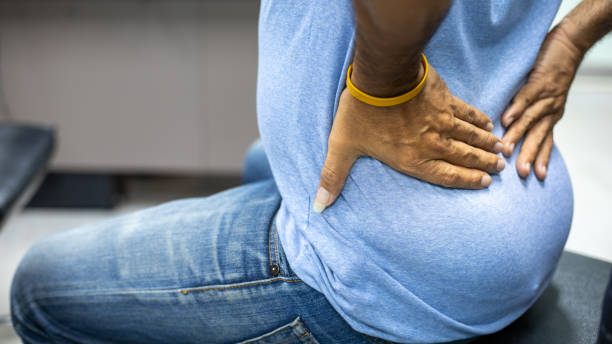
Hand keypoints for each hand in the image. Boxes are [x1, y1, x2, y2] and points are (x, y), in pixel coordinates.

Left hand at [314, 66, 504, 211]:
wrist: (381, 77)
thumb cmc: (361, 113)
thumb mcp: (343, 147)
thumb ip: (333, 177)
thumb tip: (319, 207)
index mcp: (411, 159)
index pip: (446, 175)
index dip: (467, 180)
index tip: (484, 182)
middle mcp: (432, 144)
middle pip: (464, 157)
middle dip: (484, 164)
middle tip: (501, 168)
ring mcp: (441, 122)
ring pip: (471, 136)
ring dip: (487, 144)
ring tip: (502, 150)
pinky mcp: (445, 101)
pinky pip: (468, 113)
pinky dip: (480, 119)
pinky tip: (490, 123)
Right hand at [501, 23, 583, 179]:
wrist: (571, 43)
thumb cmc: (555, 69)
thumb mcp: (547, 97)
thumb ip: (533, 113)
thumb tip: (513, 129)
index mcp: (552, 115)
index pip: (546, 141)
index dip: (542, 158)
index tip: (537, 176)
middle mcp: (551, 109)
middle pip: (538, 136)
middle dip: (529, 155)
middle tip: (521, 173)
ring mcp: (545, 96)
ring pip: (531, 119)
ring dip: (518, 135)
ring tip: (506, 149)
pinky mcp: (539, 81)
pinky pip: (526, 97)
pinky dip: (516, 109)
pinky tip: (506, 120)